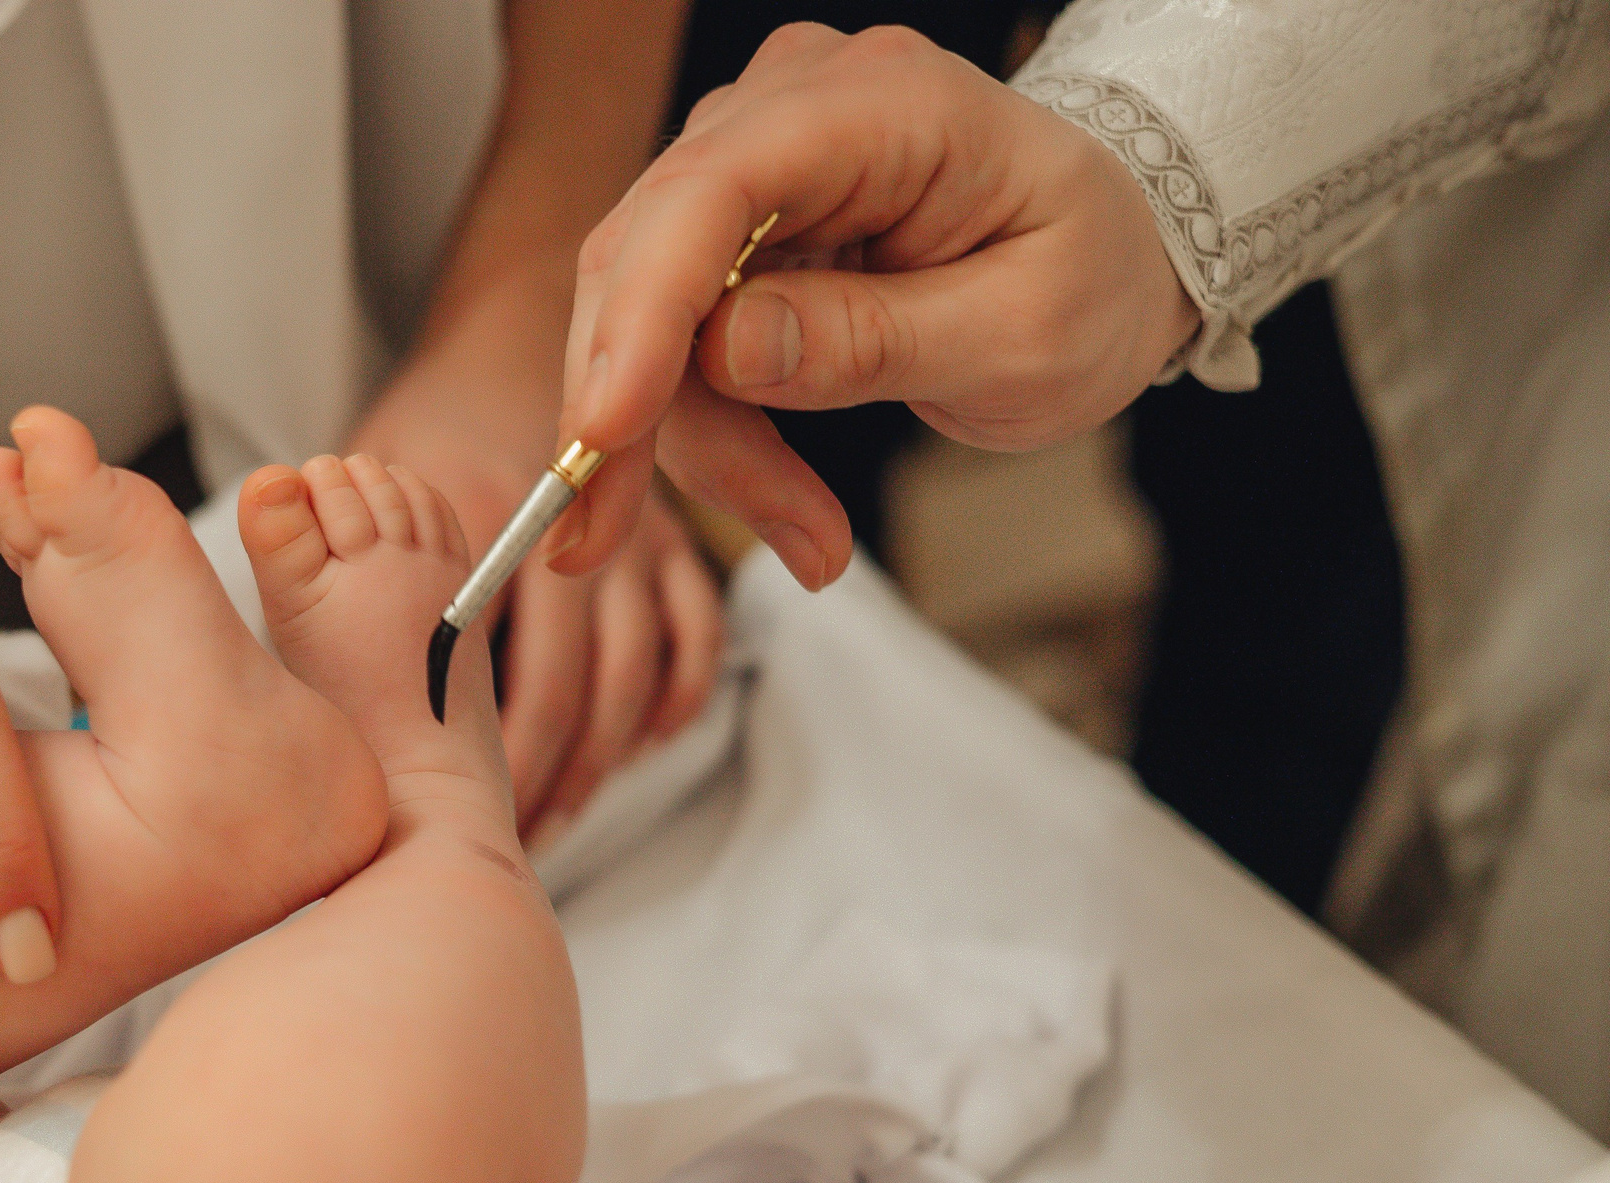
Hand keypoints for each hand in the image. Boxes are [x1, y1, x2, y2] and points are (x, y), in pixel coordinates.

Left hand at [350, 323, 724, 839]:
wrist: (516, 336)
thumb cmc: (430, 421)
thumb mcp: (362, 478)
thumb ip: (319, 548)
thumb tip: (296, 628)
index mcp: (484, 521)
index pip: (489, 662)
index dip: (478, 750)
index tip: (447, 813)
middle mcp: (571, 534)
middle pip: (567, 688)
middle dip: (537, 775)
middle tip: (502, 838)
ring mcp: (633, 539)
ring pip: (632, 678)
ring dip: (598, 762)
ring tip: (553, 816)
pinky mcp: (674, 543)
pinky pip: (694, 640)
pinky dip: (672, 703)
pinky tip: (630, 751)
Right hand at [549, 22, 1198, 581]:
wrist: (1114, 251)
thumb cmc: (1090, 274)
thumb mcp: (1025, 336)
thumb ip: (878, 339)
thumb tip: (727, 351)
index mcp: (886, 103)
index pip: (714, 190)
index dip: (643, 313)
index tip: (606, 431)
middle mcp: (792, 106)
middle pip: (647, 258)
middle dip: (636, 415)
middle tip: (634, 541)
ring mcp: (750, 159)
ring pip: (639, 313)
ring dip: (683, 441)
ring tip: (801, 532)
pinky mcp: (731, 223)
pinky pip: (668, 337)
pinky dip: (702, 429)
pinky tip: (779, 495)